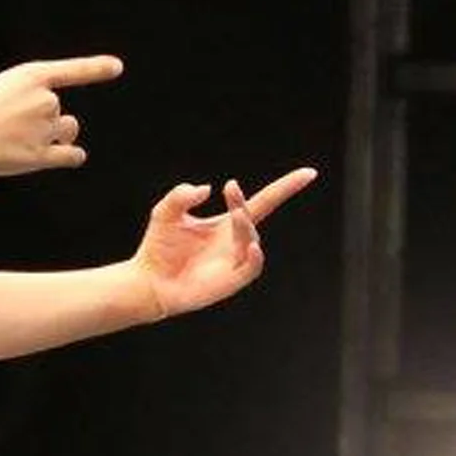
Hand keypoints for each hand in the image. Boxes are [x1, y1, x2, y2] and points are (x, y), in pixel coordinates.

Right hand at [0, 55, 123, 176]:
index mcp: (30, 76)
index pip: (73, 71)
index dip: (97, 68)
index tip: (116, 67)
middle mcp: (45, 101)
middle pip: (59, 110)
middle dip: (43, 119)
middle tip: (11, 129)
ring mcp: (44, 129)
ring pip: (66, 131)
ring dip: (57, 135)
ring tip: (30, 142)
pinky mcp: (39, 157)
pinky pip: (69, 156)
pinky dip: (72, 155)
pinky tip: (70, 156)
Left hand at [133, 168, 318, 316]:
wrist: (148, 281)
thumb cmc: (158, 248)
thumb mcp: (166, 212)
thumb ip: (181, 195)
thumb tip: (206, 189)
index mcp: (227, 223)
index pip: (265, 202)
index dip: (286, 187)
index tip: (307, 173)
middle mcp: (235, 241)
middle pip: (252, 218)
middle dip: (244, 204)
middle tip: (231, 191)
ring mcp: (234, 261)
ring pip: (251, 240)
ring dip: (245, 226)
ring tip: (235, 215)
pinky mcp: (230, 281)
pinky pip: (251, 269)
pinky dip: (255, 258)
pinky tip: (251, 246)